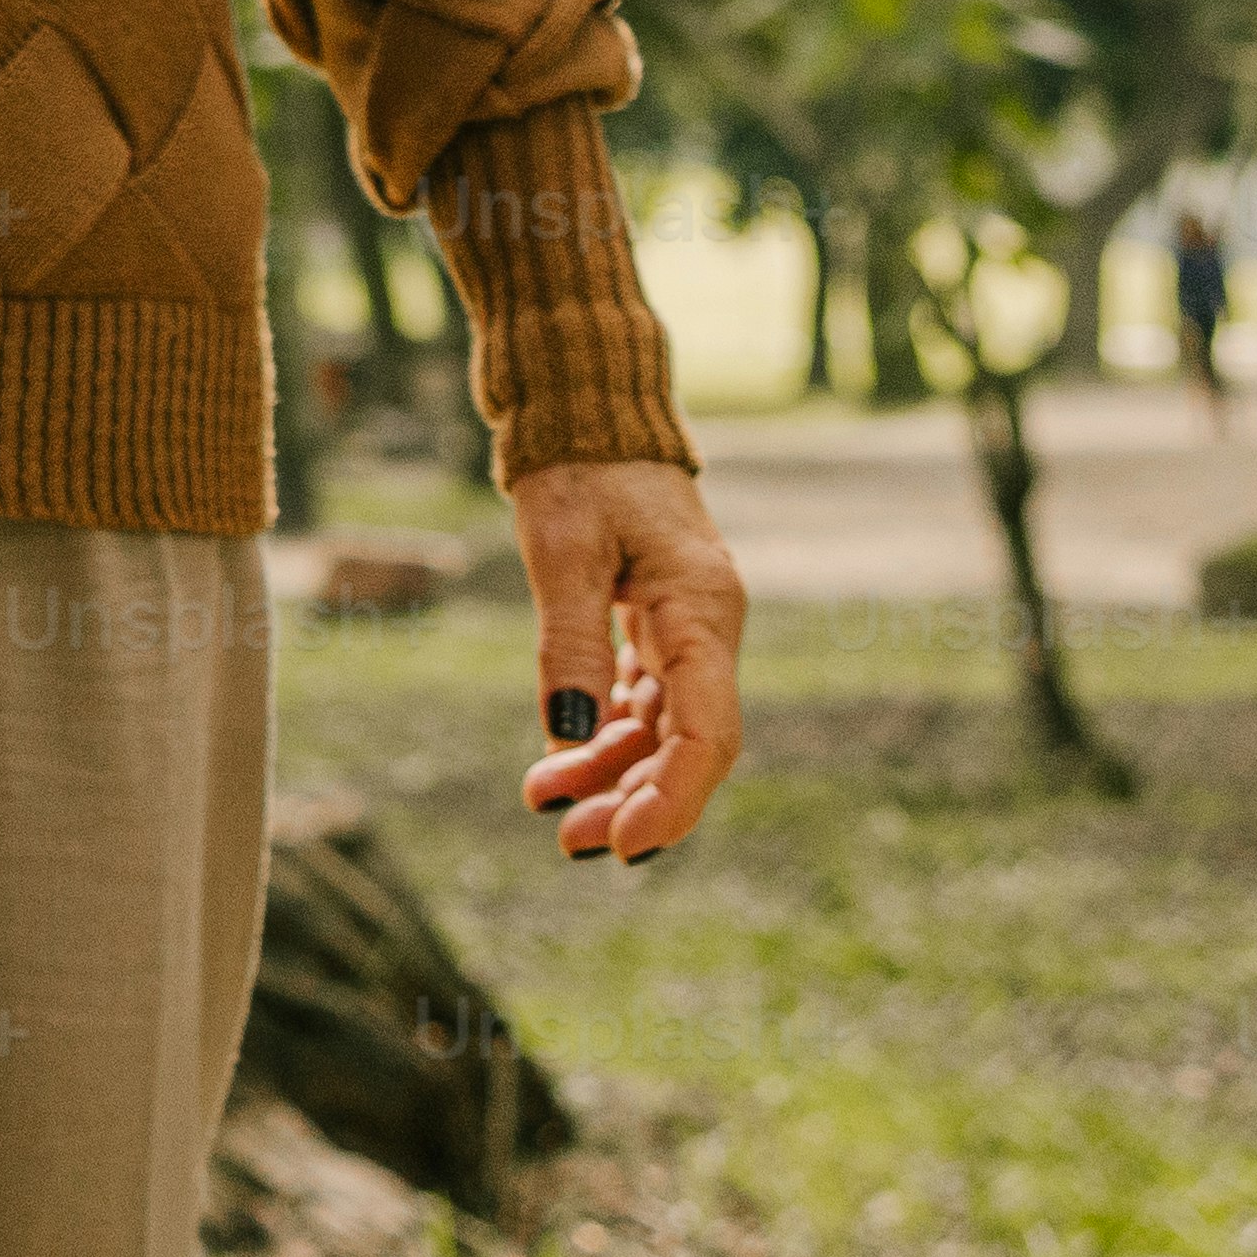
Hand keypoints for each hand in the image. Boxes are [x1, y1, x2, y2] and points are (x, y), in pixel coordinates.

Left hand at [504, 456, 745, 865]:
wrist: (591, 411)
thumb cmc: (578, 467)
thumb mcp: (562, 549)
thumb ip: (568, 642)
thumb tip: (566, 737)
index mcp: (701, 612)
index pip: (709, 735)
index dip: (673, 799)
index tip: (623, 845)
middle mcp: (706, 630)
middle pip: (686, 746)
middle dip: (633, 801)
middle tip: (568, 840)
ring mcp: (685, 631)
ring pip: (661, 731)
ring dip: (612, 775)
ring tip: (547, 805)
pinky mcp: (656, 628)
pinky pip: (640, 702)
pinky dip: (603, 735)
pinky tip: (558, 761)